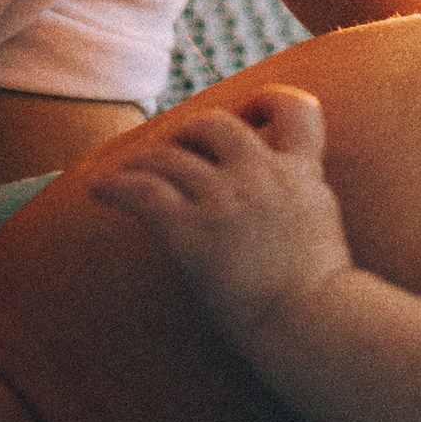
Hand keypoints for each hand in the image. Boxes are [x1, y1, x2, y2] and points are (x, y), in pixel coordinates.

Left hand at [89, 86, 352, 348]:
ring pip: (168, 155)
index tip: (248, 112)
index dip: (266, 100)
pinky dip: (114, 185)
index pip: (295, 106)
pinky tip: (98, 190)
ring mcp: (225, 200)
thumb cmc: (322, 291)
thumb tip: (284, 187)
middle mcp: (262, 175)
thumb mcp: (322, 221)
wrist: (313, 321)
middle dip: (188, 133)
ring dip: (142, 160)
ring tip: (126, 173)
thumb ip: (301, 193)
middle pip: (214, 123)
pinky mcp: (192, 231)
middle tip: (174, 154)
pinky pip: (140, 192)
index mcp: (302, 172)